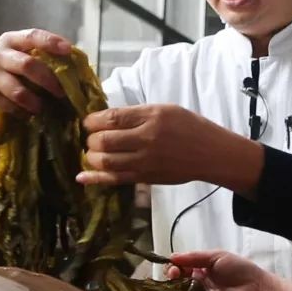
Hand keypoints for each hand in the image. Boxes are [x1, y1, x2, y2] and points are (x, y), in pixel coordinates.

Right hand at [0, 29, 71, 124]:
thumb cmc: (14, 65)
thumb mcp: (26, 54)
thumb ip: (46, 55)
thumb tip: (77, 63)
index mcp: (13, 39)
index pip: (32, 36)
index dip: (50, 42)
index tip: (68, 51)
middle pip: (27, 65)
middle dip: (48, 80)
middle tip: (61, 92)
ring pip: (17, 90)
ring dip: (34, 101)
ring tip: (42, 107)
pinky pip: (8, 105)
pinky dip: (21, 111)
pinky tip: (28, 113)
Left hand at [77, 105, 262, 192]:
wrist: (210, 153)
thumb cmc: (189, 127)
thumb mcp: (165, 110)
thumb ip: (137, 113)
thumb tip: (108, 118)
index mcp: (151, 117)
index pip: (112, 118)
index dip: (92, 120)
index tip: (88, 121)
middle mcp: (146, 139)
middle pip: (104, 141)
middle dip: (91, 139)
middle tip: (91, 138)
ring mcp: (145, 162)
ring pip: (106, 162)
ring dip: (92, 157)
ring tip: (93, 152)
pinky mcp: (145, 178)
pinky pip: (115, 180)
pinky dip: (95, 179)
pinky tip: (81, 177)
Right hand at [166, 250, 272, 290]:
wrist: (255, 289)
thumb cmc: (239, 270)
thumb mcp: (216, 256)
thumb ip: (194, 257)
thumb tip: (172, 257)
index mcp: (202, 269)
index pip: (182, 267)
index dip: (175, 265)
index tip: (172, 263)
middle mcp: (198, 283)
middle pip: (177, 280)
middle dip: (172, 274)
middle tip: (173, 273)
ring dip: (173, 286)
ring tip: (175, 279)